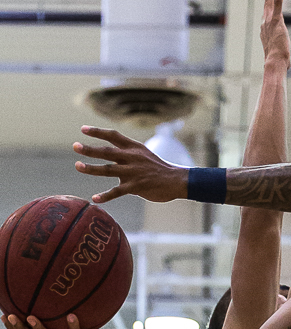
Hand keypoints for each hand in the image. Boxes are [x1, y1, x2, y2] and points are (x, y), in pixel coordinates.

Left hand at [73, 127, 187, 203]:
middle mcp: (132, 158)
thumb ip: (127, 153)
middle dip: (89, 149)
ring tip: (78, 166)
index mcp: (134, 148)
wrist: (176, 180)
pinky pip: (117, 192)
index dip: (98, 132)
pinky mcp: (136, 187)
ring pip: (108, 170)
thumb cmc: (158, 168)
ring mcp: (133, 172)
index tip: (83, 129)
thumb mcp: (144, 154)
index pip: (113, 136)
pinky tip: (95, 199)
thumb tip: (110, 153)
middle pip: (107, 152)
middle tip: (75, 146)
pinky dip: (105, 196)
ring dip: (91, 168)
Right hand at [260, 0, 290, 66]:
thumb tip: (287, 64)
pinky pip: (278, 1)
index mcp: (265, 30)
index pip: (268, 16)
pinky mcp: (276, 19)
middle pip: (265, 4)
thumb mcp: (280, 56)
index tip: (269, 0)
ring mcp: (269, 20)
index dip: (269, 9)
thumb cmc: (278, 62)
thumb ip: (282, 54)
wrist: (274, 62)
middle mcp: (264, 23)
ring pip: (269, 0)